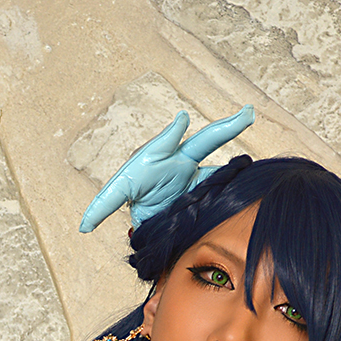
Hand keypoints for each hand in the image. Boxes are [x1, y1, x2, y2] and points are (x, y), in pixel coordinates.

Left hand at [79, 105, 254, 232]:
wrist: (155, 211)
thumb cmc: (138, 193)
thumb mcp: (119, 194)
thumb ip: (102, 207)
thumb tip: (83, 227)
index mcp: (161, 156)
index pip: (166, 142)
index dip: (173, 132)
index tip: (180, 120)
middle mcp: (184, 161)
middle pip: (206, 142)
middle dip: (226, 127)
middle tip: (247, 113)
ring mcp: (199, 175)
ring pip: (220, 169)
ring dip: (237, 164)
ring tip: (257, 142)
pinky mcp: (208, 192)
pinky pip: (224, 190)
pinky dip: (237, 189)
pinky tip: (255, 183)